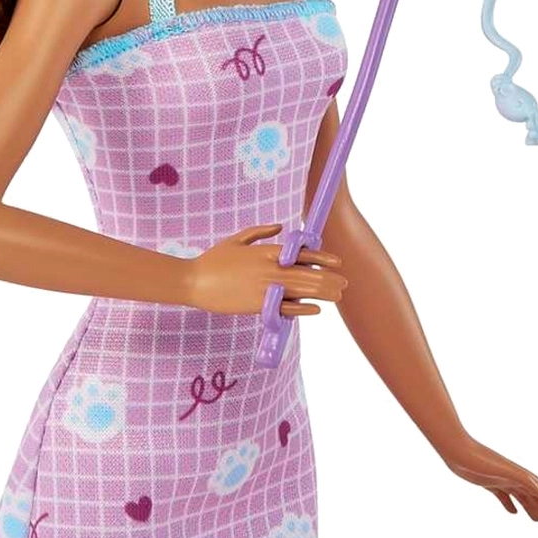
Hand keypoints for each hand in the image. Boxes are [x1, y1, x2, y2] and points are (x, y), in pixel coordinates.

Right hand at [181, 224, 345, 316]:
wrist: (193, 282)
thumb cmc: (214, 260)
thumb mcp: (237, 240)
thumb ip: (261, 232)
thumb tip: (281, 226)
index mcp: (267, 252)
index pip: (302, 253)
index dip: (323, 258)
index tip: (338, 262)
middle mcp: (270, 269)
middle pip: (308, 274)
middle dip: (328, 279)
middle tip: (344, 283)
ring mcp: (265, 288)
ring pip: (301, 290)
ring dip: (322, 293)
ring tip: (337, 296)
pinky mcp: (256, 305)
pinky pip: (285, 308)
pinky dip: (302, 309)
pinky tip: (315, 310)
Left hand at [439, 436, 537, 522]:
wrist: (457, 451)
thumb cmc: (479, 460)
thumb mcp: (504, 471)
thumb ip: (524, 480)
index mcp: (521, 475)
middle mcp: (514, 477)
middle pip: (534, 495)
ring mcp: (502, 480)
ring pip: (521, 497)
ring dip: (530, 507)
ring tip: (537, 520)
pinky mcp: (489, 483)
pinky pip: (504, 496)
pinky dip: (510, 505)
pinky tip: (513, 512)